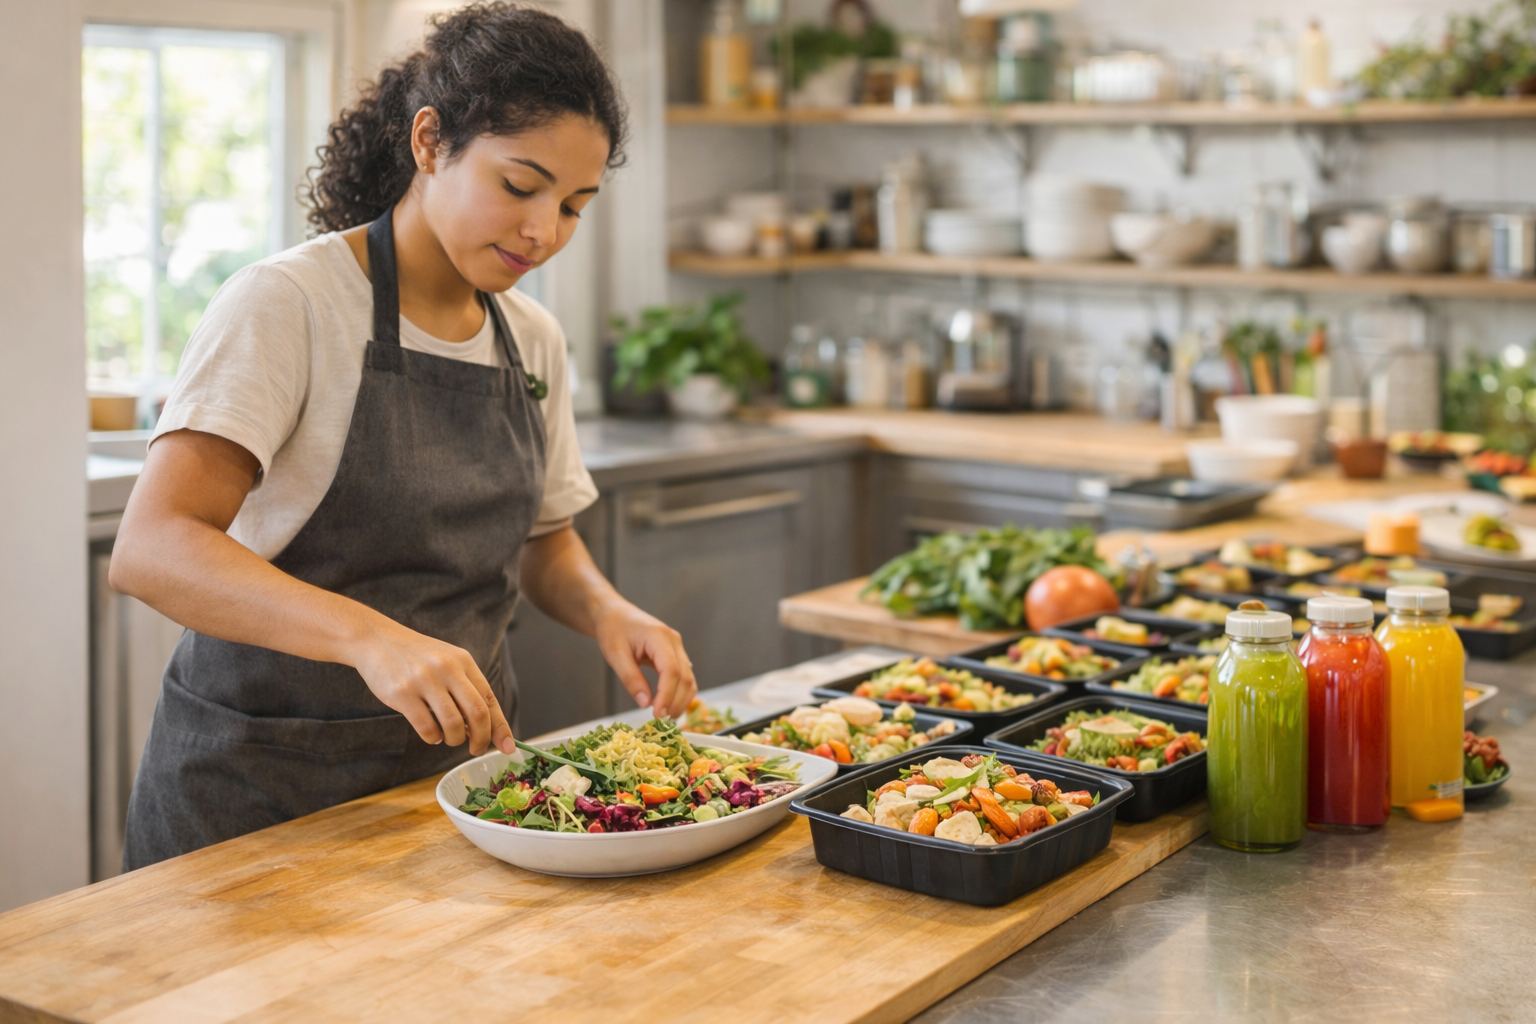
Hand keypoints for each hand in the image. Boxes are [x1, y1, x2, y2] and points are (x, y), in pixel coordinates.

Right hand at [351, 617, 514, 754]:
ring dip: (454, 740)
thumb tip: (485, 726)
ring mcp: (424, 680)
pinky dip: (433, 738)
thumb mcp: (447, 661)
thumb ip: (465, 687)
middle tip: (476, 749)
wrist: (377, 640)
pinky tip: (431, 734)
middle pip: (477, 713)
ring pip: (453, 724)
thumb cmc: (416, 656)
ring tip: (448, 738)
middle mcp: (447, 669)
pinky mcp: (402, 694)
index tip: (508, 746)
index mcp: (463, 661)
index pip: (489, 699)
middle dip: (481, 739)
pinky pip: (427, 727)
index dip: (500, 727)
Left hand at [594, 601, 697, 718]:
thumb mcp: (615, 654)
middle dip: (676, 702)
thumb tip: (645, 704)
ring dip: (681, 700)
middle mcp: (674, 641)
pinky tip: (668, 706)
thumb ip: (630, 678)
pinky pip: (684, 676)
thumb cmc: (612, 629)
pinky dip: (680, 693)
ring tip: (665, 718)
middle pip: (685, 677)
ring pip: (689, 679)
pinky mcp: (675, 654)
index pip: (671, 670)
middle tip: (661, 722)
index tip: (657, 715)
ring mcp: (677, 647)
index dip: (667, 695)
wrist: (614, 613)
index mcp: (659, 637)